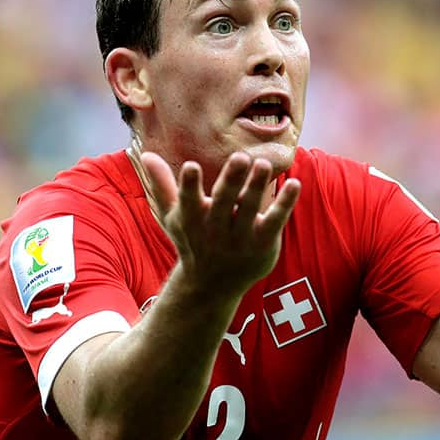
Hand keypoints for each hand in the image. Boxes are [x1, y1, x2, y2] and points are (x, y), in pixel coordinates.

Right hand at [140, 151, 301, 297]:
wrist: (212, 286)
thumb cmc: (192, 241)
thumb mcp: (174, 216)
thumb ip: (162, 185)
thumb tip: (145, 154)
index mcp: (192, 220)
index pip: (189, 201)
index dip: (189, 186)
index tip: (190, 166)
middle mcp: (216, 230)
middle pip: (224, 202)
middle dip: (231, 180)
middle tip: (240, 156)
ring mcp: (241, 239)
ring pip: (250, 209)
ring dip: (257, 186)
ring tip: (264, 164)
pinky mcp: (263, 243)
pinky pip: (275, 221)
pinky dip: (285, 203)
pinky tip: (295, 183)